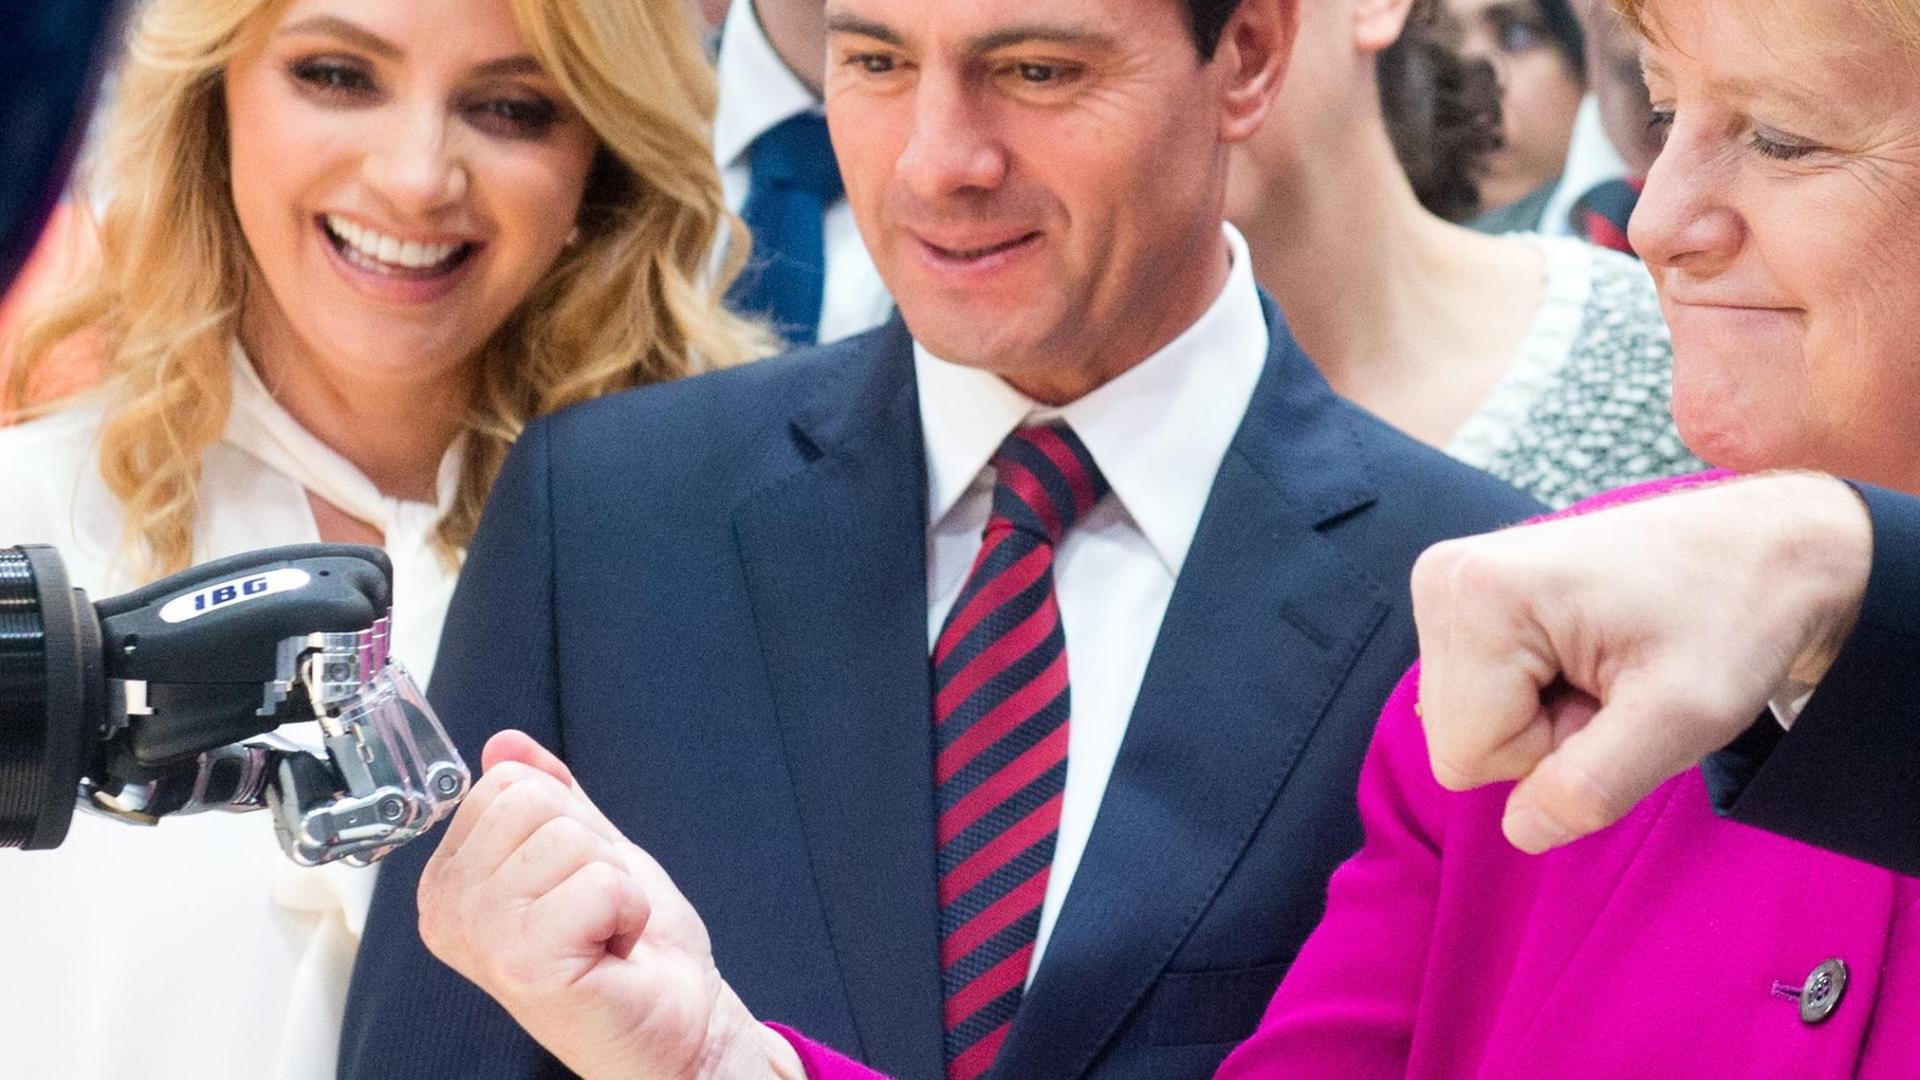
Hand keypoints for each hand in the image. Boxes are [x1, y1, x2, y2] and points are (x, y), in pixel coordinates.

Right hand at [416, 730, 804, 1079]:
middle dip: (591, 848)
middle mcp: (451, 911)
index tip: (571, 880)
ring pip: (569, 838)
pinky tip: (612, 951)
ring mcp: (482, 939)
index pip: (506, 782)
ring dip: (613, 882)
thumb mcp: (588, 850)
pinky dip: (627, 911)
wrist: (676, 1024)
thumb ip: (547, 796)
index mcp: (452, 880)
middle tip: (593, 909)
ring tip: (602, 931)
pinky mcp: (524, 965)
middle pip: (533, 801)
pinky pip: (600, 883)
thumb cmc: (631, 951)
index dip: (565, 822)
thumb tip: (505, 744)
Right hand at [1409, 473, 1871, 852]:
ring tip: (1608, 665)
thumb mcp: (1685, 716)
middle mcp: (1446, 579)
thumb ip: (1594, 785)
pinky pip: (1476, 692)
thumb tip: (1519, 831)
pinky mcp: (1468, 592)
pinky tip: (1586, 653)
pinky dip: (1534, 693)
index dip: (1552, 754)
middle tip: (1619, 684)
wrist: (1764, 548)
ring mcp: (1451, 582)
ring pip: (1465, 719)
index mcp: (1478, 594)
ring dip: (1542, 717)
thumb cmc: (1735, 617)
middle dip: (1544, 735)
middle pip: (1458, 737)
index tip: (1618, 699)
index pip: (1467, 755)